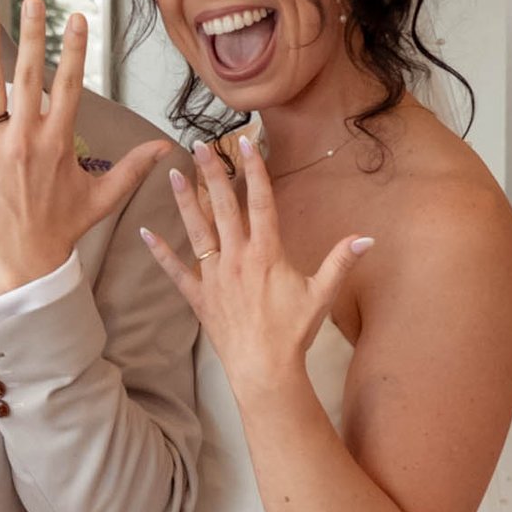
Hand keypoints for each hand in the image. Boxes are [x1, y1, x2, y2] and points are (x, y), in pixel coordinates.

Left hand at [0, 3, 170, 295]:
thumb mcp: (102, 198)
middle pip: (29, 75)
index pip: (69, 85)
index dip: (73, 49)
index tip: (76, 17)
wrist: (24, 261)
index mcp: (59, 143)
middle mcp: (27, 139)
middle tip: (33, 0)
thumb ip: (133, 168)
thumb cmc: (62, 228)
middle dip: (32, 34)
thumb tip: (167, 149)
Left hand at [142, 135, 370, 397]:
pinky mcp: (200, 297)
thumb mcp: (321, 294)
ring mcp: (215, 276)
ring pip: (197, 231)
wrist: (264, 369)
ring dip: (185, 200)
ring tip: (174, 173)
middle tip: (200, 145)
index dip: (254, 170)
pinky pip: (177, 271)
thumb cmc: (293, 332)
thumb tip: (367, 238)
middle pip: (223, 207)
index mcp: (266, 253)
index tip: (247, 142)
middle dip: (212, 173)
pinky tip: (144, 232)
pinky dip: (160, 252)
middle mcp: (237, 258)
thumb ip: (340, 262)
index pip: (260, 202)